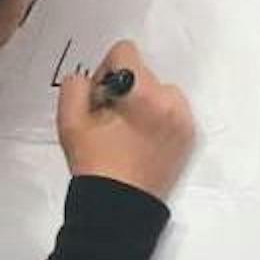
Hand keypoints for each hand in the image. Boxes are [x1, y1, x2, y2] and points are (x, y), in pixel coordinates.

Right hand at [57, 40, 194, 199]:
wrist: (118, 208)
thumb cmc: (93, 164)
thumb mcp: (69, 121)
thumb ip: (75, 86)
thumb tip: (90, 78)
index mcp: (141, 93)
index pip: (125, 51)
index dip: (106, 71)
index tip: (100, 99)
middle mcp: (169, 101)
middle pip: (143, 72)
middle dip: (125, 89)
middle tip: (111, 121)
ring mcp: (183, 119)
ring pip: (161, 90)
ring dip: (145, 101)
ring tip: (128, 132)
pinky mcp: (190, 136)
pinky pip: (174, 110)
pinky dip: (160, 118)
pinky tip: (143, 141)